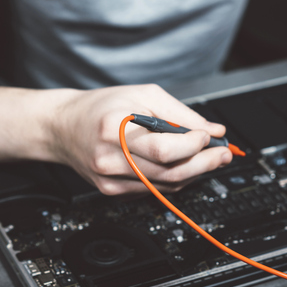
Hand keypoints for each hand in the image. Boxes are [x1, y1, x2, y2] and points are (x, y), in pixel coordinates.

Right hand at [47, 84, 232, 194]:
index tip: (210, 137)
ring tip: (210, 158)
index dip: (193, 146)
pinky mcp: (113, 192)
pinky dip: (175, 179)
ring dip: (194, 173)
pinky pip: (155, 190)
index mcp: (114, 130)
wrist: (62, 128)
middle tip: (224, 154)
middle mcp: (110, 160)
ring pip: (166, 185)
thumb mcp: (142, 95)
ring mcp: (111, 180)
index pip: (163, 149)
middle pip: (169, 172)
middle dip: (204, 164)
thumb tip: (212, 130)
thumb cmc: (100, 107)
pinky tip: (184, 166)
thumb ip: (179, 113)